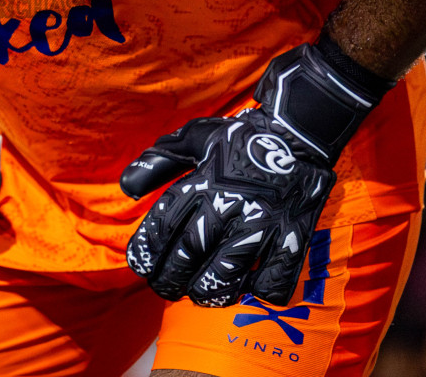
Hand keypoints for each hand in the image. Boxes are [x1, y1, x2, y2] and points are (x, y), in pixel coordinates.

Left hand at [120, 40, 393, 306]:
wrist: (298, 132)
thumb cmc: (239, 139)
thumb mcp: (193, 138)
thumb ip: (158, 161)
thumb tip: (127, 187)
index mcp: (203, 179)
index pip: (164, 223)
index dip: (147, 250)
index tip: (140, 268)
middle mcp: (229, 202)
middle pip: (191, 252)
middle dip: (171, 278)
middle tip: (165, 288)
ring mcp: (263, 221)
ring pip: (228, 271)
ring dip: (209, 291)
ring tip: (198, 294)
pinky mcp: (293, 235)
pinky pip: (275, 277)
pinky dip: (259, 290)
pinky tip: (248, 286)